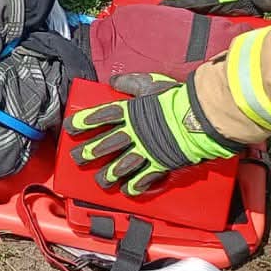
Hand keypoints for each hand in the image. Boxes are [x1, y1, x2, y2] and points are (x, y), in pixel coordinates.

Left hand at [66, 78, 238, 195]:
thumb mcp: (151, 83)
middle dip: (89, 152)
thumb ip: (131, 82)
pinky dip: (134, 186)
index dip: (83, 122)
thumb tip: (113, 80)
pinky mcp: (160, 164)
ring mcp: (145, 150)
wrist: (199, 117)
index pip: (100, 117)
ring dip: (108, 174)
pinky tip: (127, 190)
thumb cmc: (176, 98)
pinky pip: (144, 178)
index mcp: (129, 112)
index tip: (70, 127)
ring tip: (99, 181)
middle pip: (106, 144)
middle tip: (77, 158)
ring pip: (121, 166)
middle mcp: (133, 133)